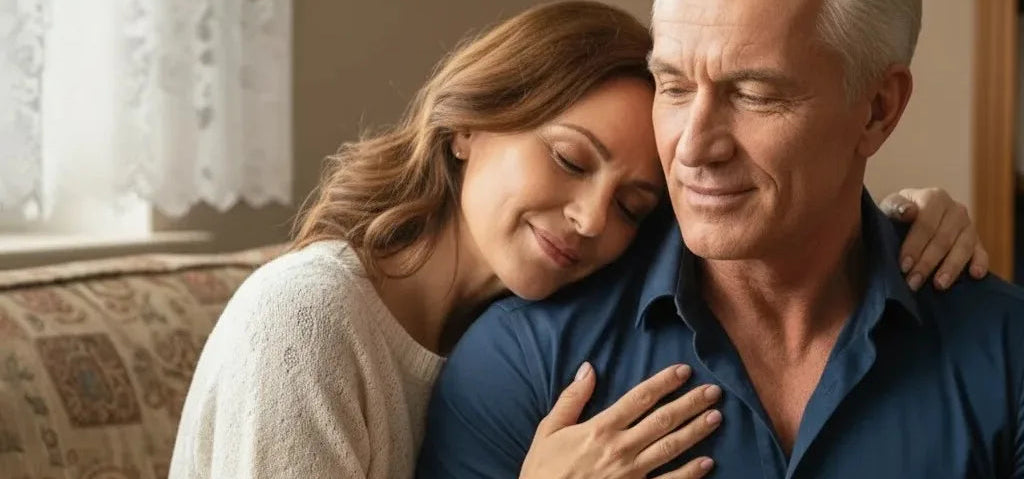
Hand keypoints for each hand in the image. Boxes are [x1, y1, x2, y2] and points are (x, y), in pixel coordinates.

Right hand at [520, 363, 720, 478]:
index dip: (664, 382)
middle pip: (663, 420)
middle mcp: (620, 448)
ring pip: (671, 448)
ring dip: (696, 431)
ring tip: (716, 417)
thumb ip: (571, 399)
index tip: (684, 371)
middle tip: (714, 391)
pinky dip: (690, 473)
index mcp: (600, 428)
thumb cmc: (543, 471)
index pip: (639, 398)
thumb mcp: (548, 431)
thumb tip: (588, 368)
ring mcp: (632, 474)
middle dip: (690, 403)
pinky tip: (708, 462)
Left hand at [880, 188, 988, 290]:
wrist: (907, 217)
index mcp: (934, 198)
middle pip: (943, 239)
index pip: (926, 224)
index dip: (914, 246)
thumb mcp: (889, 207)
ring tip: (939, 285)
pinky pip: (981, 253)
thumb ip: (895, 207)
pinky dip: (980, 263)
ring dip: (951, 268)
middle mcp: (955, 210)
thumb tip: (907, 211)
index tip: (904, 266)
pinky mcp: (976, 241)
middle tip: (913, 282)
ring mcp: (968, 225)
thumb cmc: (896, 214)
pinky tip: (975, 275)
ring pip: (963, 248)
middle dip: (927, 263)